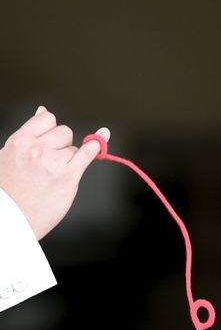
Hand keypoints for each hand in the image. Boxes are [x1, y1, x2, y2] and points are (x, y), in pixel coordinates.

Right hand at [0, 106, 109, 239]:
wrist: (11, 219)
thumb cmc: (10, 189)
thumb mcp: (10, 155)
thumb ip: (29, 134)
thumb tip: (42, 110)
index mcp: (19, 141)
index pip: (47, 119)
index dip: (52, 129)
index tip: (52, 138)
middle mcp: (37, 149)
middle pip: (64, 132)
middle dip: (62, 144)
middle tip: (50, 163)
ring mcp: (54, 163)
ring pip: (75, 148)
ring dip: (70, 159)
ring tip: (53, 175)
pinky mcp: (68, 178)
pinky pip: (87, 154)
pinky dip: (96, 146)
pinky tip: (102, 139)